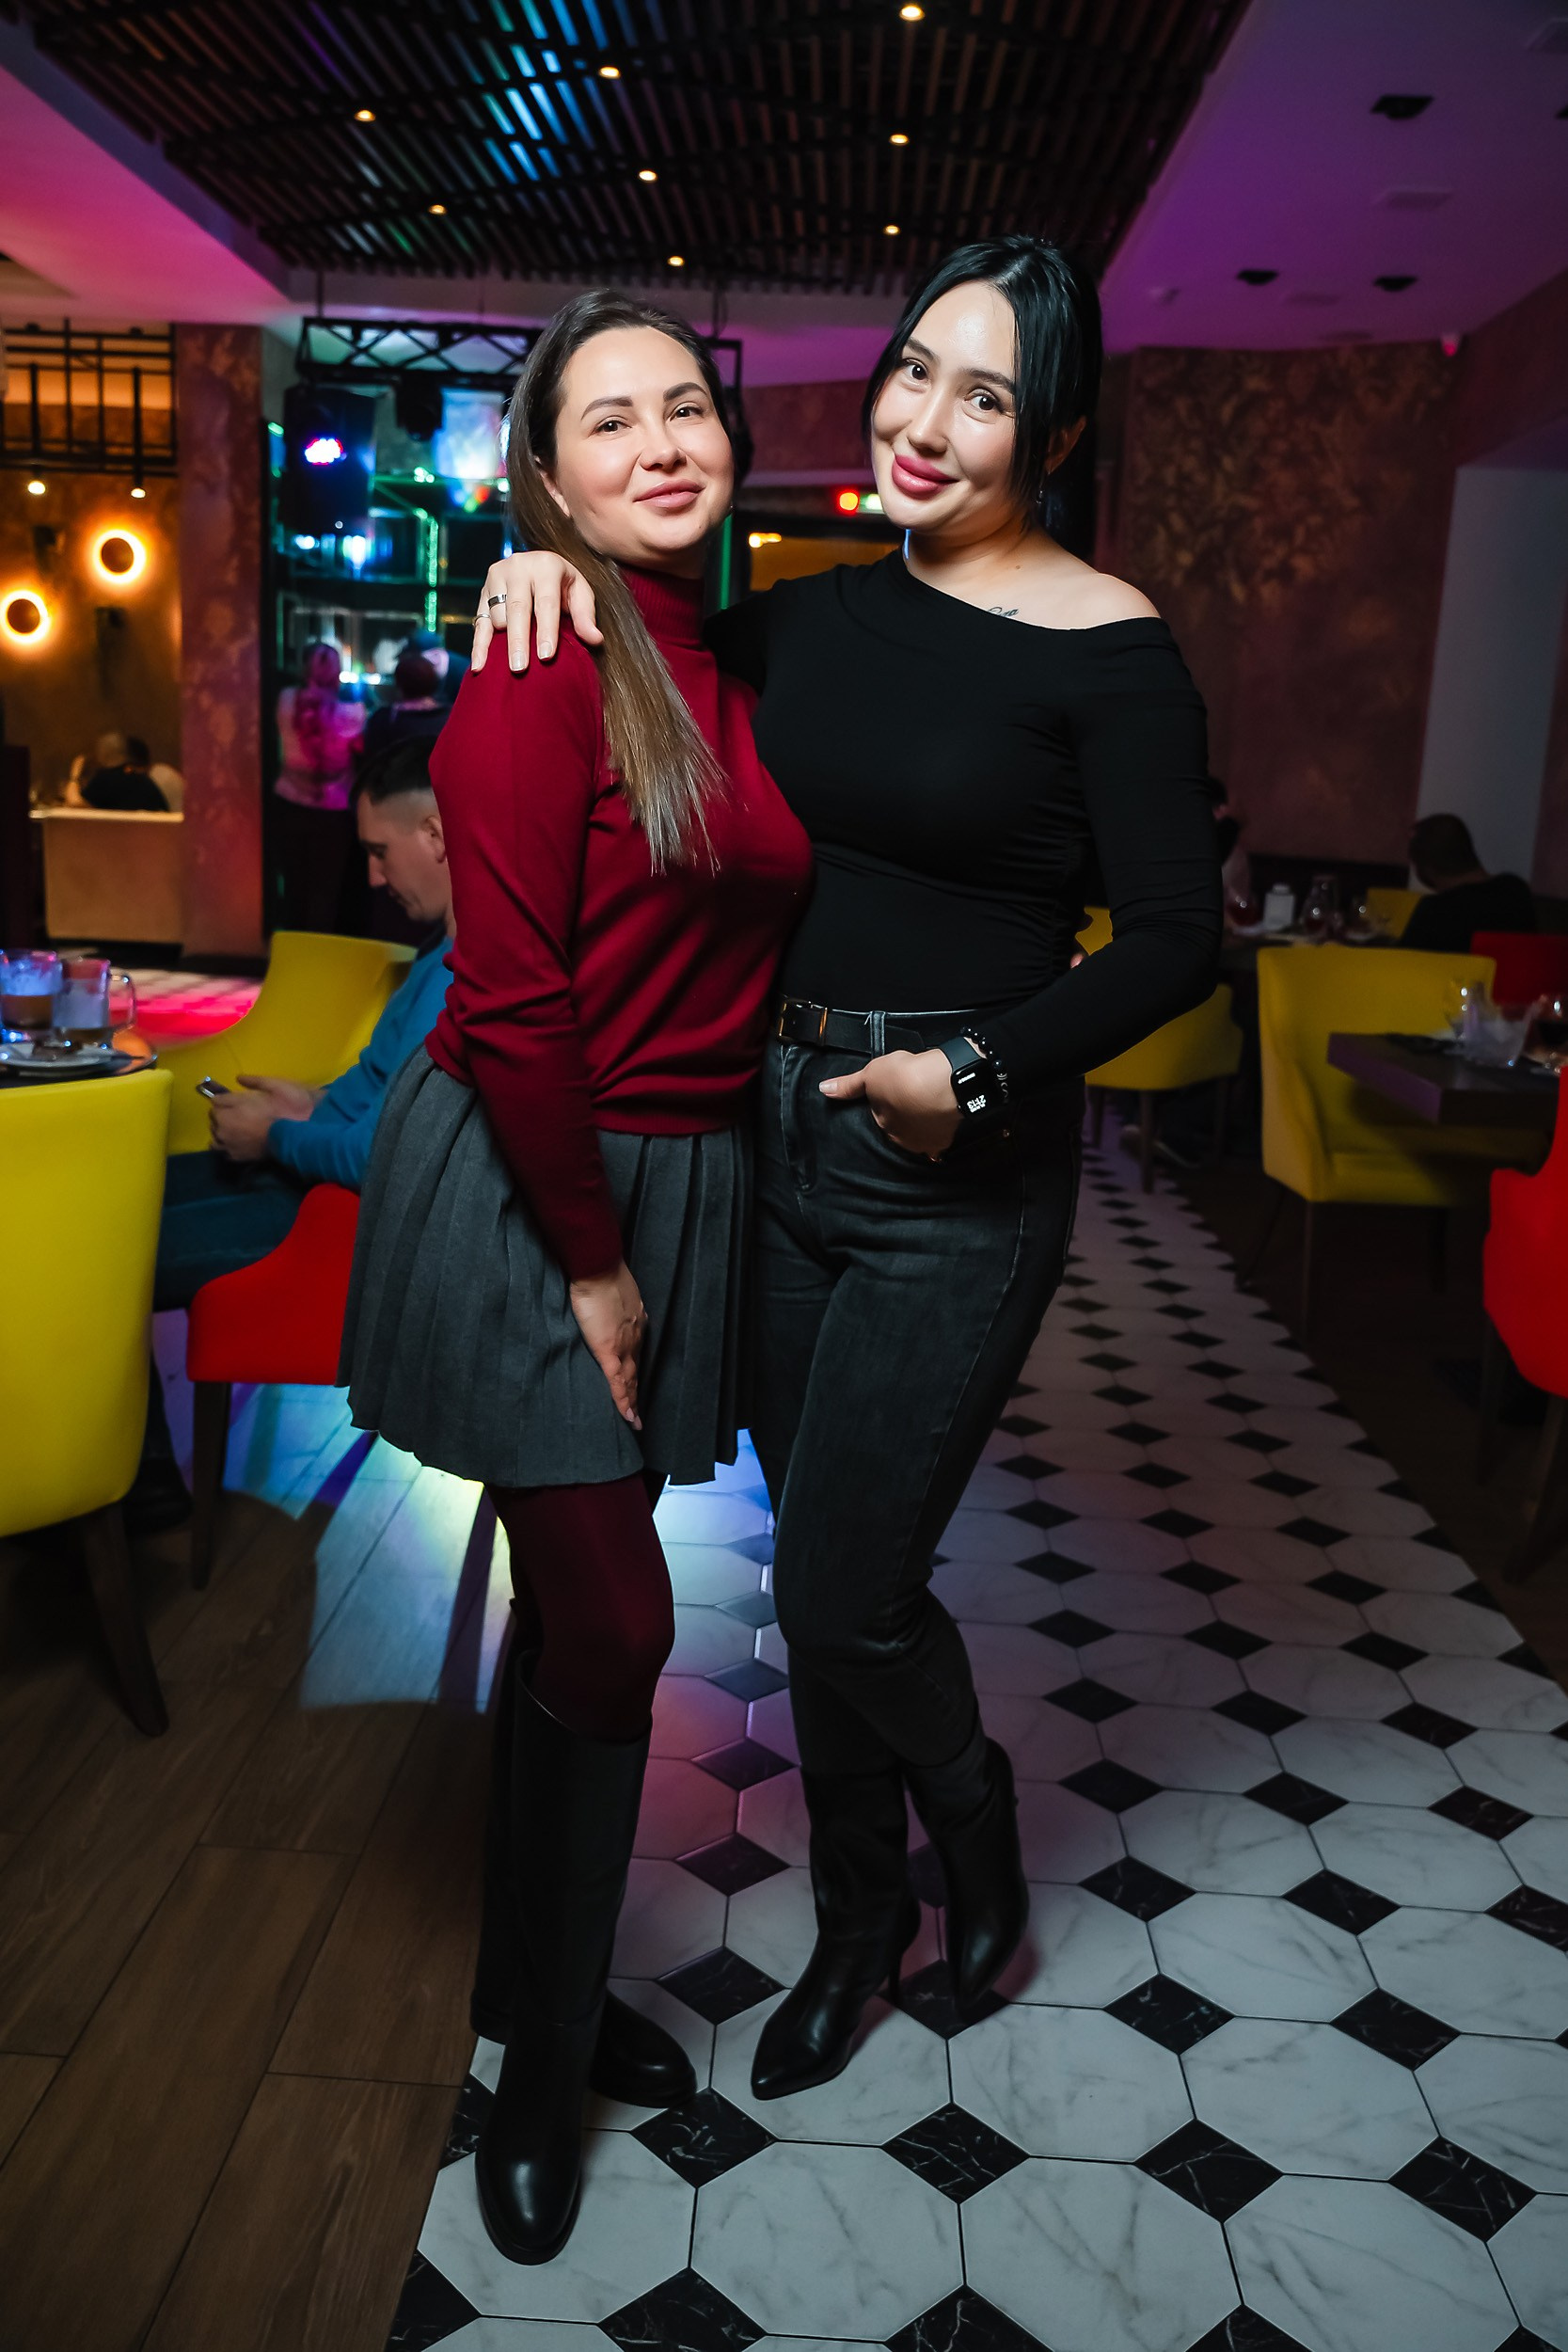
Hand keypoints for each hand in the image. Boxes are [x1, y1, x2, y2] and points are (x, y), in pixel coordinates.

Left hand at [207, 1073, 317, 1159]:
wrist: (291, 1137)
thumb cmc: (280, 1111)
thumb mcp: (271, 1087)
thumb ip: (251, 1082)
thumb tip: (238, 1078)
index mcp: (225, 1115)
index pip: (215, 1104)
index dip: (225, 1101)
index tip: (233, 1101)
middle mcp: (222, 1132)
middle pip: (213, 1122)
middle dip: (222, 1117)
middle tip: (236, 1114)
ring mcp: (229, 1146)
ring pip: (216, 1139)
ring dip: (221, 1133)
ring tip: (234, 1130)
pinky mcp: (237, 1157)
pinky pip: (225, 1152)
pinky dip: (228, 1147)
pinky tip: (238, 1143)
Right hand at [471, 552, 604, 673]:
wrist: (539, 564)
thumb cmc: (563, 585)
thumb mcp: (580, 593)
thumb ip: (586, 616)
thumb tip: (595, 639)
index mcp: (546, 565)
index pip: (546, 602)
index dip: (546, 630)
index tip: (546, 657)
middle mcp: (518, 566)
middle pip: (517, 609)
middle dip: (519, 641)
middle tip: (520, 669)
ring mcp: (497, 577)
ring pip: (498, 616)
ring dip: (505, 642)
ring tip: (515, 667)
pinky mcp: (482, 591)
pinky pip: (480, 622)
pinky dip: (479, 646)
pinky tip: (480, 666)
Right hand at [569, 1260, 648, 1428]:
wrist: (598, 1270)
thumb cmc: (600, 1276)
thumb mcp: (613, 1293)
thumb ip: (611, 1307)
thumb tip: (606, 1310)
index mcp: (635, 1323)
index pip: (636, 1353)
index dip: (635, 1371)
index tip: (636, 1384)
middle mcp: (635, 1337)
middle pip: (636, 1370)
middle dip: (637, 1392)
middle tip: (639, 1413)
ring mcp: (624, 1345)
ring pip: (631, 1379)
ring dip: (632, 1401)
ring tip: (633, 1420)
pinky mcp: (610, 1350)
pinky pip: (618, 1381)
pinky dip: (623, 1400)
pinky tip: (627, 1415)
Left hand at [820, 1047, 962, 1159]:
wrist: (945, 1082)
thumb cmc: (907, 1077)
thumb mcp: (871, 1074)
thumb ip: (849, 1085)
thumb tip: (824, 1089)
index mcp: (883, 1126)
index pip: (880, 1117)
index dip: (885, 1101)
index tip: (892, 1090)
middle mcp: (902, 1140)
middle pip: (899, 1128)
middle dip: (903, 1115)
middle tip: (910, 1095)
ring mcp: (925, 1143)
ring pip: (919, 1135)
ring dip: (920, 1123)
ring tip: (926, 1104)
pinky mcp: (945, 1140)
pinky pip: (939, 1139)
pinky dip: (939, 1131)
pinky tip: (939, 1121)